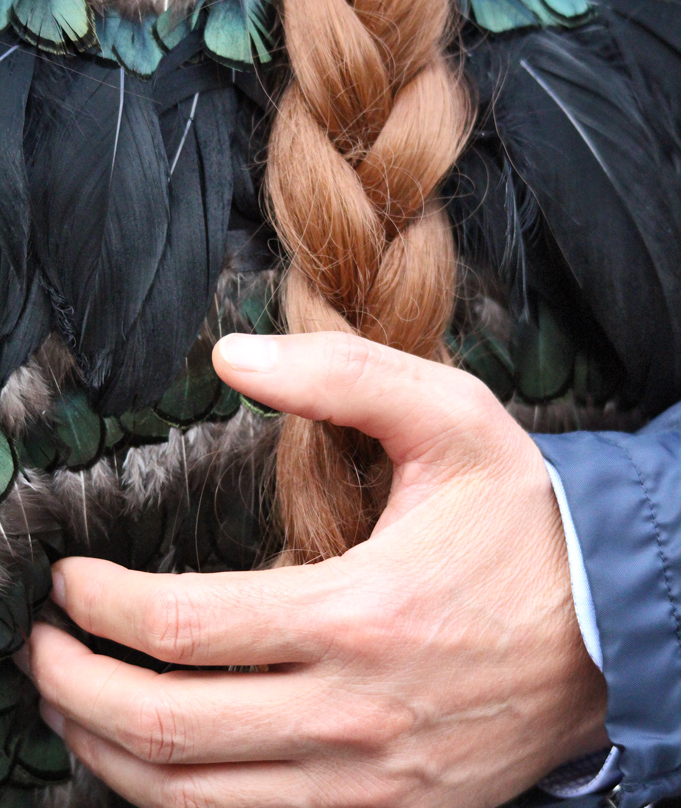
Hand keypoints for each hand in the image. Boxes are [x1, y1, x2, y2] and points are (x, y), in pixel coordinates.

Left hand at [22, 332, 607, 807]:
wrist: (605, 632)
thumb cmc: (523, 524)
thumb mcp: (453, 418)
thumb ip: (343, 375)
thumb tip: (233, 356)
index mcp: (361, 612)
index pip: (188, 625)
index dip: (104, 604)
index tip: (70, 580)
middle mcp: (354, 712)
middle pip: (169, 727)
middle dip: (77, 686)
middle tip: (43, 646)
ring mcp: (368, 781)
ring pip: (194, 801)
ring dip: (109, 754)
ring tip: (70, 708)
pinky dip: (178, 803)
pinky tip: (155, 762)